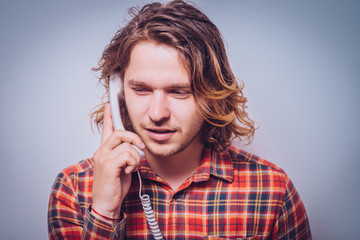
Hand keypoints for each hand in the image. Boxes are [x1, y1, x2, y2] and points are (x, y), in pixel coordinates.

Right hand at [91, 103, 143, 222]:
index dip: (108, 117)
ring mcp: (103, 157)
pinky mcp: (107, 164)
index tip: (110, 105)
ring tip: (130, 168)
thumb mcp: (122, 167)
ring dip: (135, 158)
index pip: (106, 130)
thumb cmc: (114, 187)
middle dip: (135, 138)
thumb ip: (126, 156)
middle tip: (142, 148)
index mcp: (104, 151)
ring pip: (127, 145)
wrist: (106, 204)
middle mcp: (101, 152)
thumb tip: (137, 149)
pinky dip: (133, 163)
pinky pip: (128, 154)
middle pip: (120, 133)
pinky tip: (128, 171)